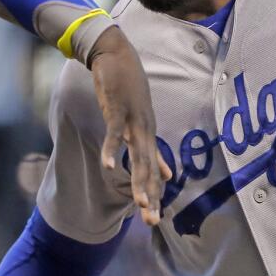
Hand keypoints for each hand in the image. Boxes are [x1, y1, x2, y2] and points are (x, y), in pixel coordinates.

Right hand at [85, 26, 171, 225]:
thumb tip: (166, 174)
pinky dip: (111, 150)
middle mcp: (144, 130)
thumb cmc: (127, 87)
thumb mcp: (140, 119)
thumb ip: (150, 147)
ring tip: (141, 203)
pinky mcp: (116, 109)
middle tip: (151, 221)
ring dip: (138, 180)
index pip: (152, 170)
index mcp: (147, 134)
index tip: (155, 218)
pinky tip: (110, 167)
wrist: (116, 54)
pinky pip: (114, 134)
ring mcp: (132, 120)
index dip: (154, 194)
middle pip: (148, 169)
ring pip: (137, 156)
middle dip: (149, 196)